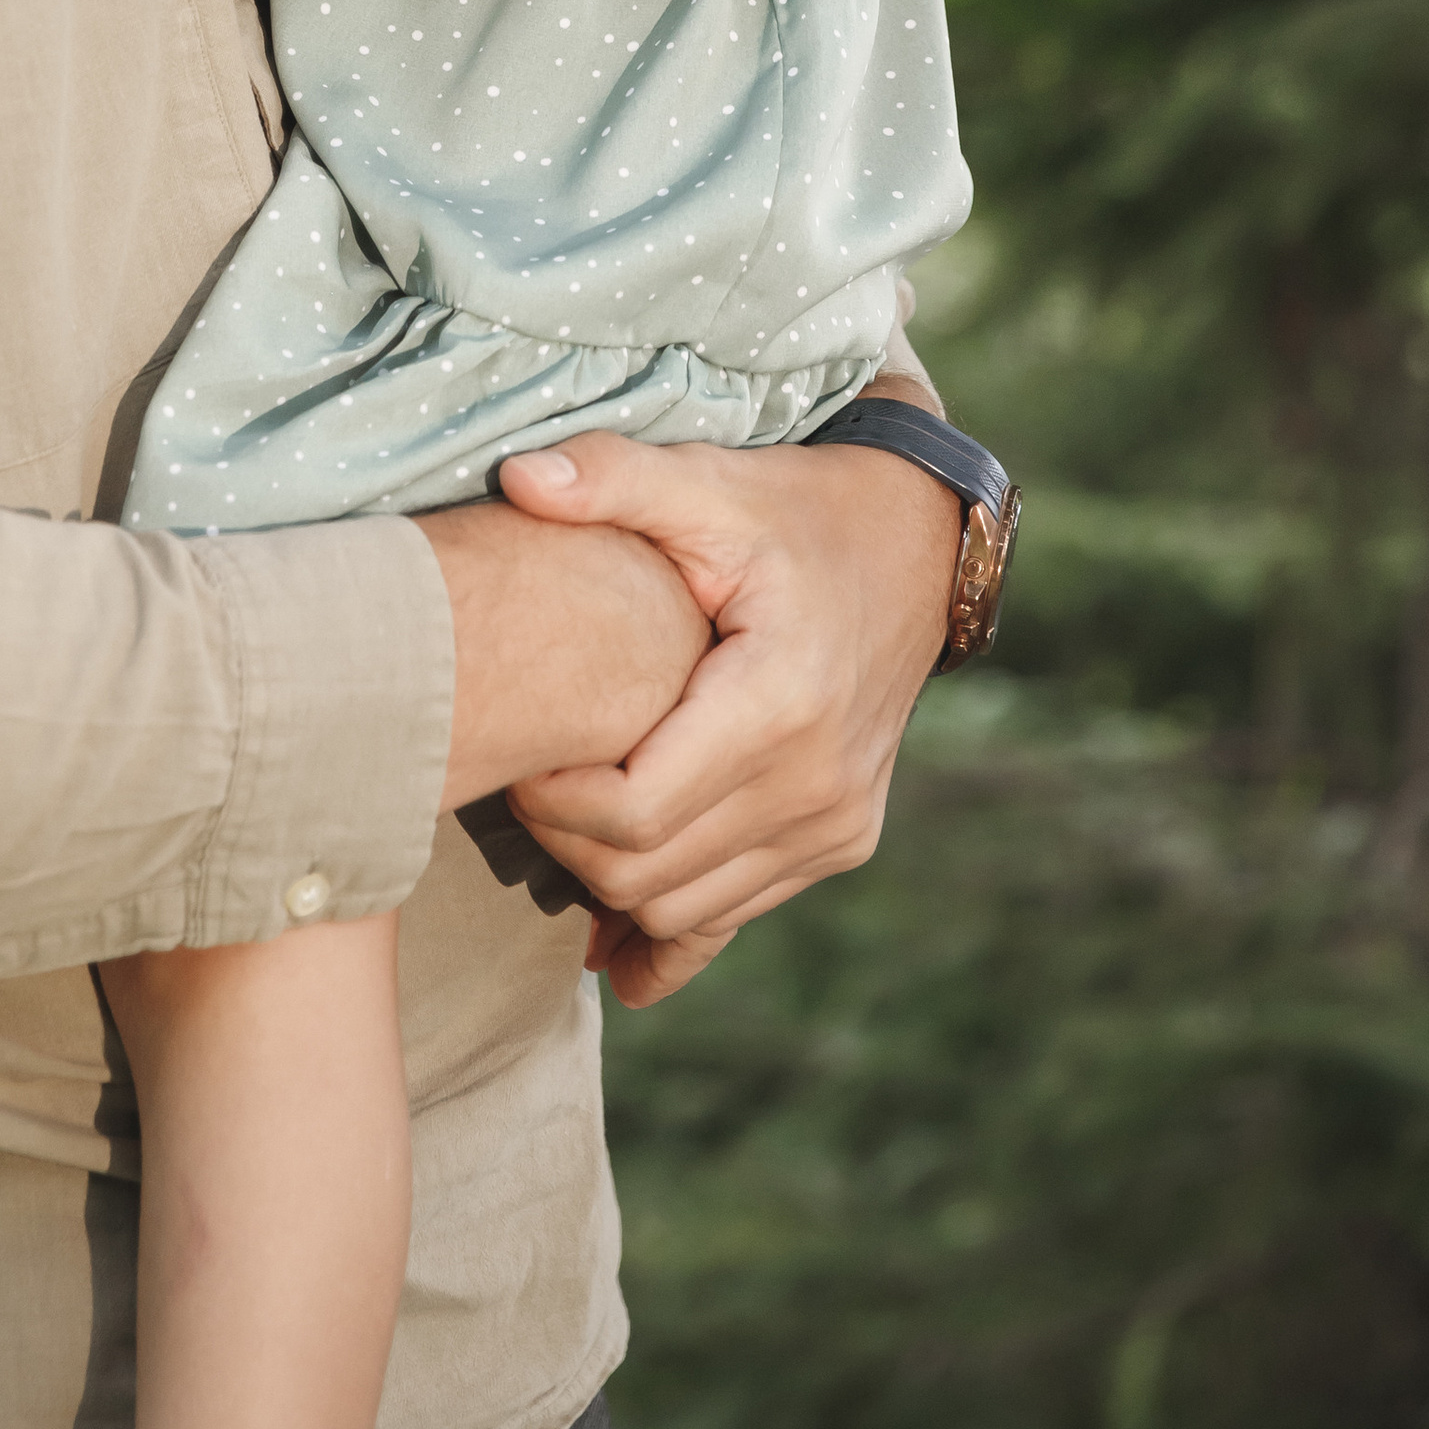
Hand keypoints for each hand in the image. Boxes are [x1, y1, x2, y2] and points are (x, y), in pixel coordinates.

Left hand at [493, 398, 960, 1005]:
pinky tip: (614, 952)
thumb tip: (514, 477)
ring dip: (608, 883)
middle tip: (518, 783)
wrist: (915, 545)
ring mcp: (837, 822)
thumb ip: (610, 477)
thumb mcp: (707, 480)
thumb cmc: (792, 509)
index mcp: (779, 702)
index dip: (553, 799)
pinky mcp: (842, 839)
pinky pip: (736, 915)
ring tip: (559, 819)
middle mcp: (818, 783)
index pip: (635, 811)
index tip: (515, 753)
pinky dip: (672, 932)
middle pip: (649, 873)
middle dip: (564, 843)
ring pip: (684, 910)